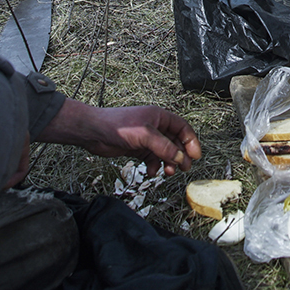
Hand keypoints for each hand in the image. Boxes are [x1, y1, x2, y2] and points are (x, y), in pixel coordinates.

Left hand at [37, 101, 201, 176]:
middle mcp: (154, 126)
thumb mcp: (145, 135)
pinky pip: (151, 158)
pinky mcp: (136, 148)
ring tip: (168, 172)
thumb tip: (180, 157)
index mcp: (159, 117)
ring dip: (167, 162)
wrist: (94, 132)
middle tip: (183, 168)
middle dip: (180, 155)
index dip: (191, 141)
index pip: (182, 128)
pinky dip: (153, 165)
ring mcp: (146, 138)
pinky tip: (150, 171)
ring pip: (164, 152)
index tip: (195, 156)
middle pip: (175, 141)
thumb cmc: (117, 125)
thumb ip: (164, 147)